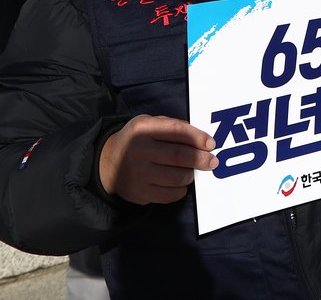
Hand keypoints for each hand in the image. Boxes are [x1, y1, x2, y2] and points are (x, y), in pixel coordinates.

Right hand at [97, 115, 217, 204]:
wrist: (107, 164)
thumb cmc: (136, 141)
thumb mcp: (148, 124)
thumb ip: (171, 126)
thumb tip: (199, 138)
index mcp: (142, 128)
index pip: (176, 131)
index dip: (197, 137)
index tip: (212, 144)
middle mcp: (138, 150)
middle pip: (179, 156)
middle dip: (201, 159)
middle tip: (213, 161)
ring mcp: (138, 174)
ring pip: (178, 177)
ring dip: (190, 174)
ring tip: (190, 170)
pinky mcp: (140, 193)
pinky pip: (170, 195)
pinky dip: (181, 189)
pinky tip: (179, 183)